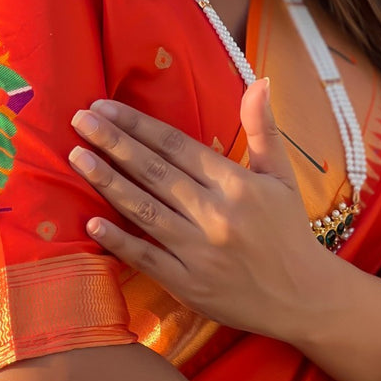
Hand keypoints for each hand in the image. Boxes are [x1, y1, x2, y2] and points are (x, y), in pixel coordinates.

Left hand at [68, 79, 339, 339]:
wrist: (303, 299)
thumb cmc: (288, 232)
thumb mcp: (282, 177)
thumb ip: (263, 129)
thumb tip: (259, 81)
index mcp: (237, 184)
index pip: (177, 146)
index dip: (139, 125)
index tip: (105, 106)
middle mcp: (216, 214)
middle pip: (155, 172)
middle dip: (114, 143)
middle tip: (80, 120)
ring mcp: (199, 251)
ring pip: (145, 210)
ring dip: (107, 182)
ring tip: (77, 157)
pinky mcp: (189, 284)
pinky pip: (147, 258)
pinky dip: (119, 240)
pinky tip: (91, 221)